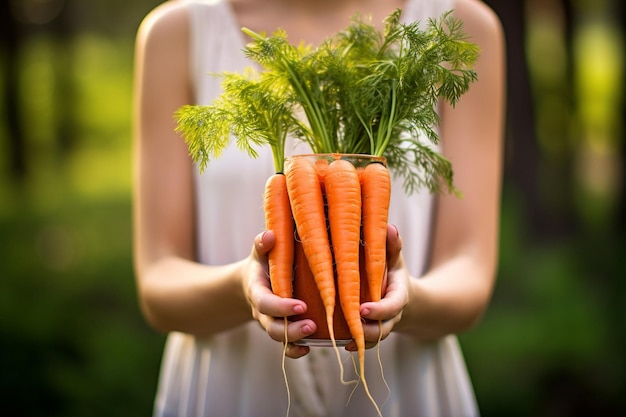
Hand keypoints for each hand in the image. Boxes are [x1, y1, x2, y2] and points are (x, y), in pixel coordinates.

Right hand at [242, 230, 316, 357]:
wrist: (252, 281)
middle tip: (311, 325)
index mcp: (257, 291)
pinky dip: (296, 350)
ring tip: (316, 333)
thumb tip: (269, 235)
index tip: (300, 306)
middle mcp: (264, 312)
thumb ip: (262, 244)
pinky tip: (311, 348)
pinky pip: (287, 346)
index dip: (281, 307)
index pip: (265, 303)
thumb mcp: (259, 252)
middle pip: (273, 328)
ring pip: (281, 339)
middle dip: (291, 330)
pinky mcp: (283, 329)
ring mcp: (273, 323)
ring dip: (297, 339)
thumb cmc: (262, 262)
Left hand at [346, 224, 409, 350]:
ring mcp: (382, 325)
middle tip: (353, 325)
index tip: (364, 308)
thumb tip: (390, 227)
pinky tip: (343, 345)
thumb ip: (392, 246)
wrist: (400, 296)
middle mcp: (391, 315)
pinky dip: (357, 345)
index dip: (379, 309)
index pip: (393, 305)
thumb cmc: (392, 272)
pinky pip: (366, 343)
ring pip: (375, 338)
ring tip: (343, 339)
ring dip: (361, 340)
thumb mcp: (395, 258)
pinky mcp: (371, 331)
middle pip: (384, 327)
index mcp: (398, 296)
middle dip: (370, 329)